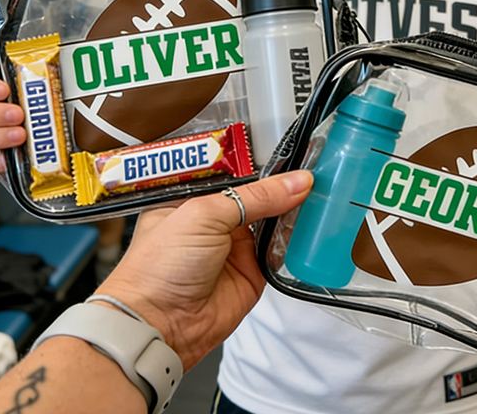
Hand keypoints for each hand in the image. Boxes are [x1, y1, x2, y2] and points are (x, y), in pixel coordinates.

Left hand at [95, 170, 313, 369]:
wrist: (160, 325)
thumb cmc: (160, 267)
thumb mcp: (206, 214)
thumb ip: (255, 197)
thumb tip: (295, 182)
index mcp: (194, 196)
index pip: (235, 170)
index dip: (261, 161)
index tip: (292, 150)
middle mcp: (215, 219)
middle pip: (258, 193)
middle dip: (281, 184)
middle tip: (310, 169)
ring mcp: (235, 245)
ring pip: (274, 219)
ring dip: (292, 209)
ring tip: (316, 192)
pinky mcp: (253, 271)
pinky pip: (281, 250)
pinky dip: (295, 239)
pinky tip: (309, 223)